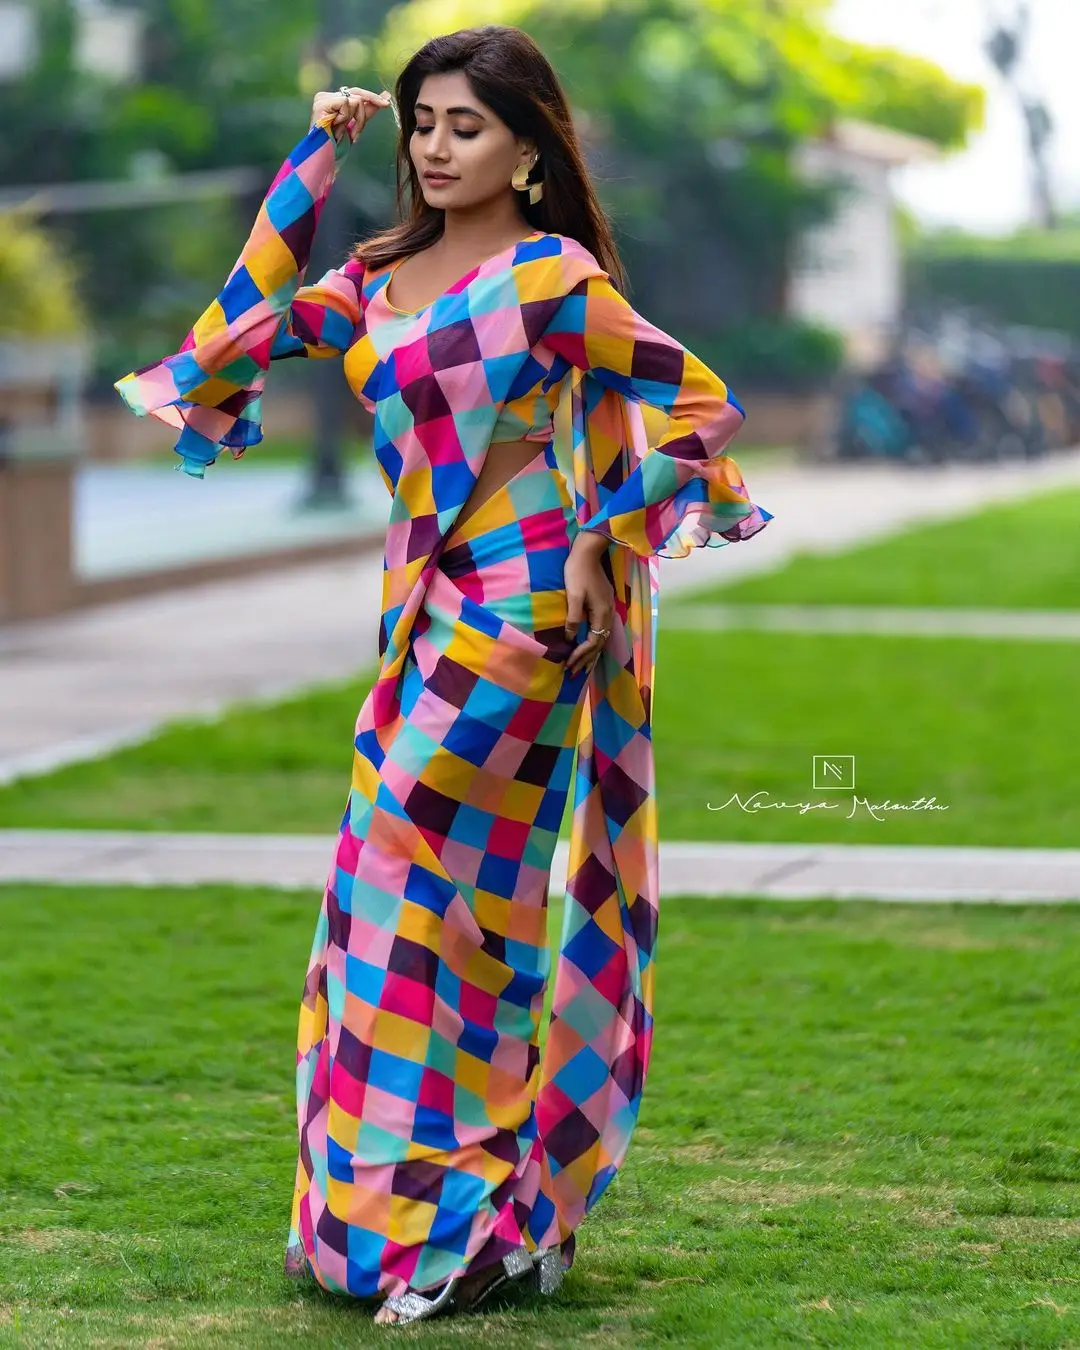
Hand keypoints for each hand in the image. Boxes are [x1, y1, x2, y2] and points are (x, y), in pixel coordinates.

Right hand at [310, 86, 391, 142]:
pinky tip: (336, 127)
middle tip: (357, 133)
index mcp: (333, 100)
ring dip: (353, 121)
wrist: (324, 154)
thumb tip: (386, 95)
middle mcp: (327, 96)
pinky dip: (346, 118)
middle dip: (363, 116)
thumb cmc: (337, 143)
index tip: (387, 103)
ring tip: (341, 133)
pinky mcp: (322, 102)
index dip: (372, 98)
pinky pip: (347, 103)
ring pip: (355, 100)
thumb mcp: (356, 124)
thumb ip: (369, 109)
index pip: (357, 93)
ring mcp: (323, 98)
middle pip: (358, 95)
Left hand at [564, 530, 613, 676]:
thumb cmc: (578, 571)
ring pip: (601, 637)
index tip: (568, 664)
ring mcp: (607, 609)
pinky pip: (600, 629)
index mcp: (602, 613)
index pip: (594, 641)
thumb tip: (571, 638)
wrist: (588, 551)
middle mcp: (608, 614)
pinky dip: (593, 641)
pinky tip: (587, 645)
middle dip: (586, 659)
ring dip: (591, 653)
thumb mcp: (573, 595)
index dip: (581, 655)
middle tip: (573, 673)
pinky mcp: (603, 604)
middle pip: (599, 643)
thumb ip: (573, 618)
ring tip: (581, 666)